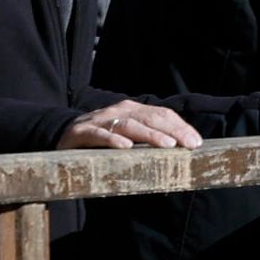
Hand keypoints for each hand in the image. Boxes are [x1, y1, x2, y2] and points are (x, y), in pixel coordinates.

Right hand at [57, 100, 201, 149]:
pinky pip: (98, 135)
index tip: (197, 143)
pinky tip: (125, 147)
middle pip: (150, 118)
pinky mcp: (80, 132)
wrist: (62, 135)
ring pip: (128, 125)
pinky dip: (112, 140)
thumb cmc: (103, 139)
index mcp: (133, 110)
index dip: (181, 127)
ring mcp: (99, 120)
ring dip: (149, 135)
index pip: (162, 115)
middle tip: (188, 145)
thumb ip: (149, 139)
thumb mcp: (129, 136)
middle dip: (173, 131)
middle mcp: (118, 110)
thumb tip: (180, 150)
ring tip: (167, 145)